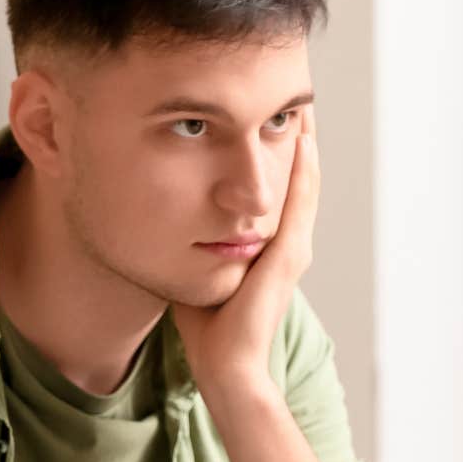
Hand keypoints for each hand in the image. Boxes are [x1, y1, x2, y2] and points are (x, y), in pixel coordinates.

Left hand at [173, 117, 319, 398]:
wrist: (225, 366)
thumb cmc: (205, 327)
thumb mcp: (193, 266)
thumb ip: (186, 238)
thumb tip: (157, 210)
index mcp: (266, 247)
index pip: (273, 188)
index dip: (267, 152)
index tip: (256, 117)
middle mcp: (287, 243)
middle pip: (295, 176)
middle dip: (290, 137)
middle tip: (287, 95)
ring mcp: (292, 248)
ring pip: (305, 180)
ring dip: (303, 141)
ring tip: (301, 102)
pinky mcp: (289, 256)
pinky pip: (301, 199)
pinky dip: (302, 167)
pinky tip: (302, 137)